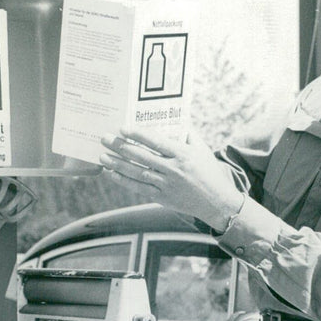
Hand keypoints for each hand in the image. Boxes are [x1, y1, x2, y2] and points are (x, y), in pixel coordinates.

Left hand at [100, 127, 242, 230]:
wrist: (217, 202)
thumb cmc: (209, 172)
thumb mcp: (202, 150)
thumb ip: (187, 133)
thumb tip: (174, 117)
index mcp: (183, 155)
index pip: (156, 142)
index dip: (138, 135)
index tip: (123, 128)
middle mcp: (173, 170)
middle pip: (142, 157)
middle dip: (121, 147)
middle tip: (105, 139)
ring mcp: (166, 185)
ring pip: (137, 173)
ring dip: (118, 165)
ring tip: (103, 157)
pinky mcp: (162, 198)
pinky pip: (140, 189)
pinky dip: (125, 181)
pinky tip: (112, 174)